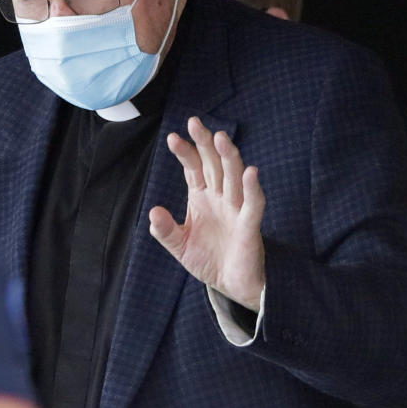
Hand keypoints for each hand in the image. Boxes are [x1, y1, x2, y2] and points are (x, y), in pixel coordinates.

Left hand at [149, 116, 266, 310]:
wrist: (232, 285)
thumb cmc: (208, 259)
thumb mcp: (179, 246)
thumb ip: (166, 231)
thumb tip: (153, 212)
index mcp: (202, 197)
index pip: (194, 168)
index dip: (185, 153)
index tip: (172, 138)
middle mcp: (221, 197)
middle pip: (214, 164)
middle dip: (205, 143)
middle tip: (194, 122)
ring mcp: (236, 209)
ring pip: (234, 177)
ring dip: (228, 157)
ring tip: (220, 137)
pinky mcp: (250, 225)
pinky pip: (253, 204)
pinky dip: (253, 189)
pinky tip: (250, 172)